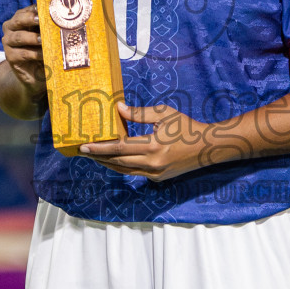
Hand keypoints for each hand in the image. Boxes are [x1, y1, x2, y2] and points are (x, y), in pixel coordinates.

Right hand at [0, 5, 45, 98]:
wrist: (34, 74)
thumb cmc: (43, 49)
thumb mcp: (46, 36)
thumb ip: (50, 26)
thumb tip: (65, 17)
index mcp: (21, 18)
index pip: (28, 10)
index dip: (36, 8)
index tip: (47, 7)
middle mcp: (11, 28)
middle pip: (18, 19)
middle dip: (30, 18)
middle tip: (40, 19)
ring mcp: (8, 42)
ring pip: (19, 37)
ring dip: (32, 38)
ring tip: (43, 40)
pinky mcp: (10, 57)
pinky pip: (22, 54)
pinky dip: (34, 54)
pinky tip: (43, 55)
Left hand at [79, 103, 232, 180]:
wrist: (208, 147)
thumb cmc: (186, 127)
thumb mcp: (165, 113)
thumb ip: (140, 113)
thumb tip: (119, 109)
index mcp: (153, 146)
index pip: (119, 148)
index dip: (99, 148)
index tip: (84, 146)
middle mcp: (152, 164)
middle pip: (117, 162)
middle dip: (98, 157)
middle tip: (81, 151)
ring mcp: (155, 174)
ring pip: (124, 170)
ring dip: (107, 164)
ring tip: (92, 156)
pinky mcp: (158, 178)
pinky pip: (134, 172)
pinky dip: (121, 167)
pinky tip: (113, 160)